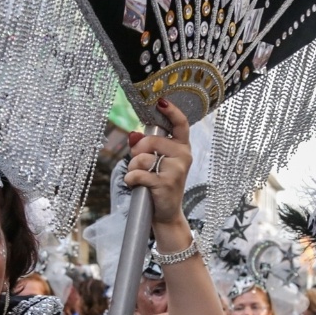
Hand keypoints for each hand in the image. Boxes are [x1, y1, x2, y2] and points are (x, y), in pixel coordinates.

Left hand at [122, 99, 192, 226]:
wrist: (166, 212)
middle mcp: (183, 156)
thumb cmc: (159, 183)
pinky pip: (138, 174)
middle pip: (151, 140)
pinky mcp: (166, 183)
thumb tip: (134, 134)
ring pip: (142, 158)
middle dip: (137, 151)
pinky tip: (136, 185)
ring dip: (133, 168)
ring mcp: (177, 170)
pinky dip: (131, 179)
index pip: (181, 124)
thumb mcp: (155, 161)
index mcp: (182, 147)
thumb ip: (146, 146)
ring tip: (140, 177)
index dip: (171, 111)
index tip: (161, 102)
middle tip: (139, 163)